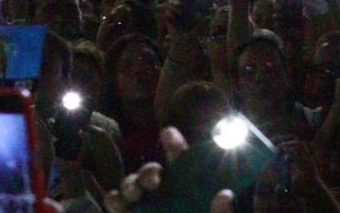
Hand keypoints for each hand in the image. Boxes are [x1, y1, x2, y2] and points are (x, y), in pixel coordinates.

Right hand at [102, 127, 231, 212]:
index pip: (184, 165)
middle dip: (150, 170)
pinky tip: (120, 204)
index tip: (169, 134)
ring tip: (136, 194)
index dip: (175, 147)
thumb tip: (225, 194)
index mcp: (191, 194)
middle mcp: (166, 197)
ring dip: (131, 183)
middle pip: (154, 172)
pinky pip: (116, 203)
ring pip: (132, 184)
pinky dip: (114, 200)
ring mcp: (146, 207)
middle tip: (156, 181)